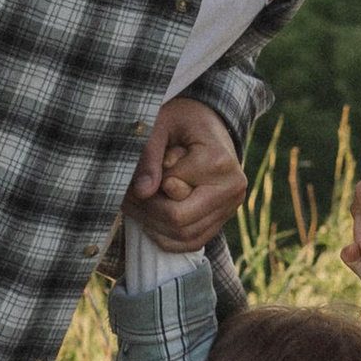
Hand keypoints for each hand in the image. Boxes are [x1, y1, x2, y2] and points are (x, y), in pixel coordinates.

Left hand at [128, 96, 247, 250]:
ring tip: (137, 205)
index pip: (172, 197)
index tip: (133, 176)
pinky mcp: (225, 216)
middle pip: (181, 223)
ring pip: (187, 237)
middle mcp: (231, 189)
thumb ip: (149, 158)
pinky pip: (196, 241)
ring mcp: (231, 205)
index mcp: (218, 163)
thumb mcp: (160, 126)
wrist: (212, 121)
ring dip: (154, 227)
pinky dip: (169, 238)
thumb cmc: (182, 119)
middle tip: (128, 196)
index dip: (145, 193)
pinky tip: (152, 221)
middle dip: (147, 213)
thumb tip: (142, 193)